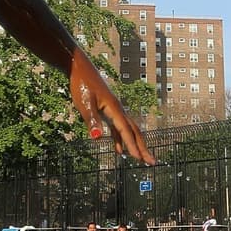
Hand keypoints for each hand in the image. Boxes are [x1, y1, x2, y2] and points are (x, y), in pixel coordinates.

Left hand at [68, 48, 155, 163]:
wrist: (78, 68)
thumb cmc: (81, 84)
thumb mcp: (84, 104)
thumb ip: (91, 120)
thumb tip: (96, 138)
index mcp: (114, 108)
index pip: (126, 131)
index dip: (132, 146)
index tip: (139, 160)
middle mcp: (117, 109)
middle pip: (134, 131)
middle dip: (142, 147)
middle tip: (152, 162)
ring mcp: (113, 109)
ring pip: (128, 130)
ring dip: (134, 145)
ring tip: (140, 159)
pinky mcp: (107, 110)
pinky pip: (117, 128)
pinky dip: (120, 139)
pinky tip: (119, 150)